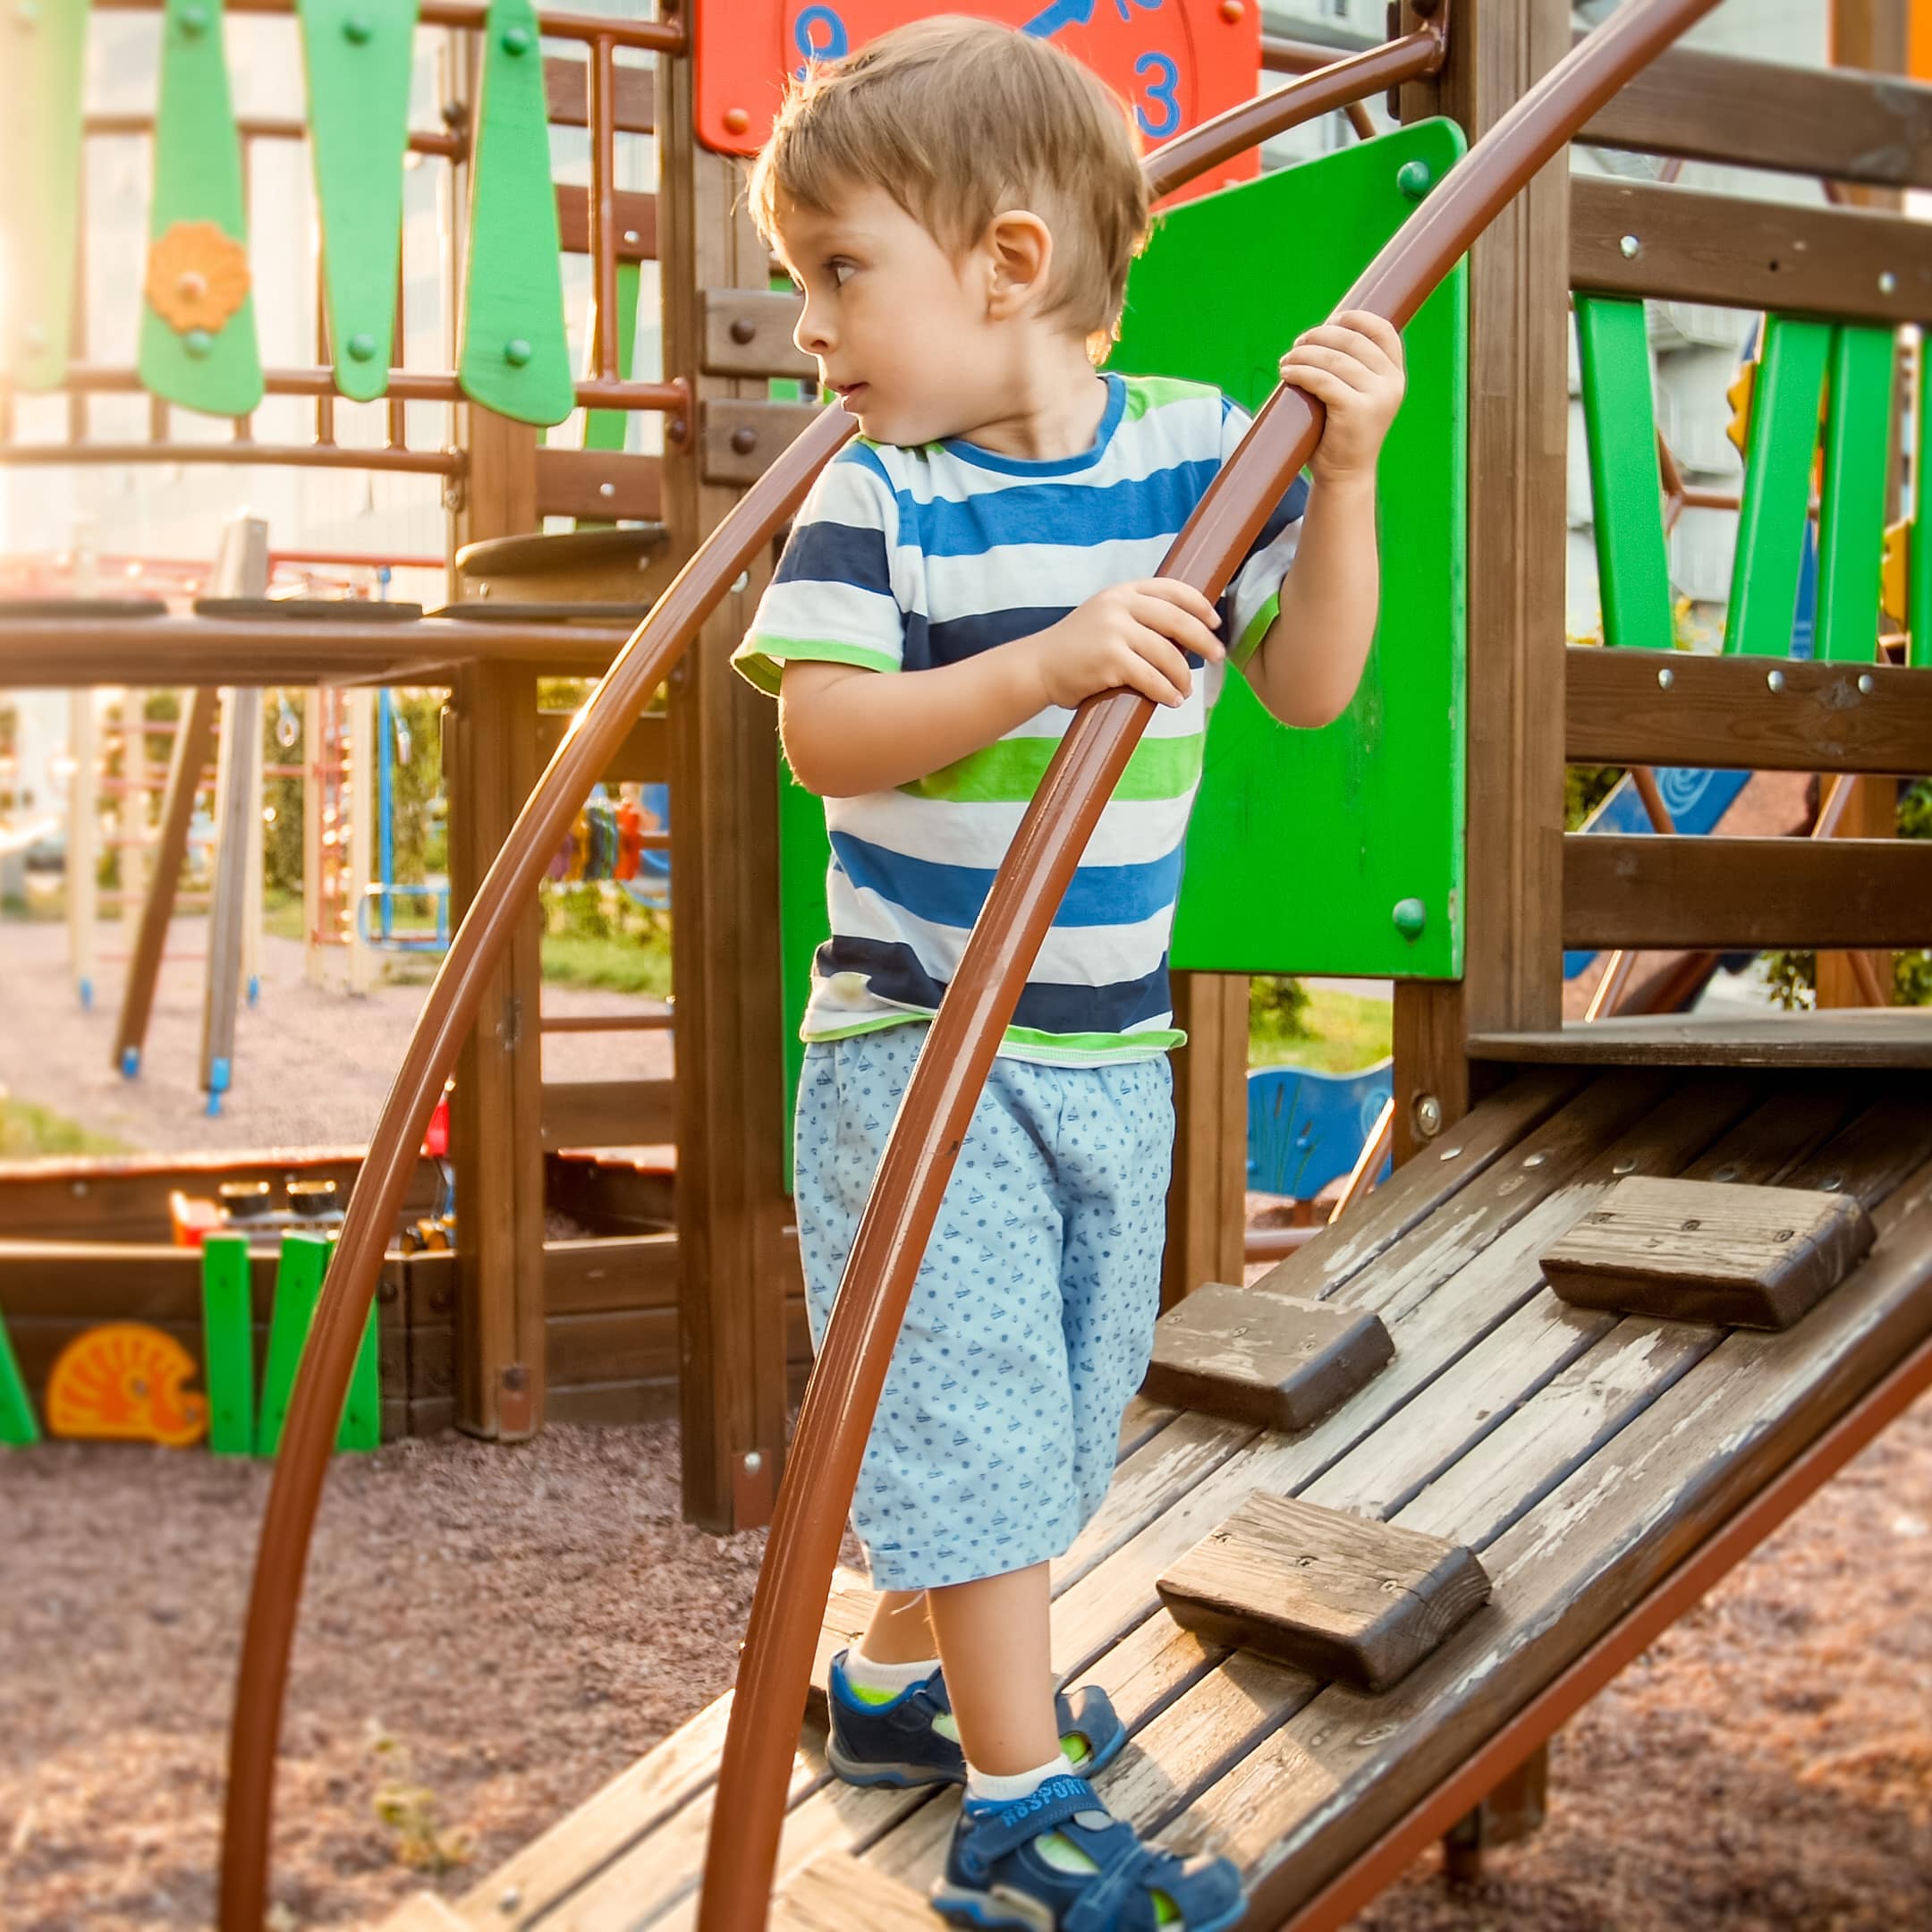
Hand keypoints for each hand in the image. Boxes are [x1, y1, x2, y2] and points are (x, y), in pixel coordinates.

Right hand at [1022, 577, 1222, 710]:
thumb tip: (1185, 634)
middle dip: (1203, 640)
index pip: (1172, 589)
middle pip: (1177, 620)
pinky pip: (1151, 678)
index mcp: (1123, 592)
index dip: (1199, 605)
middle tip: (1218, 656)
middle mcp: (1119, 606)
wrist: (1038, 666)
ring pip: (1167, 654)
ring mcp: (1114, 631)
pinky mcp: (1109, 660)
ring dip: (1183, 676)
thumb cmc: (1077, 647)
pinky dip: (1166, 691)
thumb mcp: (1106, 617)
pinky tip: (1171, 700)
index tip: (1214, 622)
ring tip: (1185, 690)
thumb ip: (1138, 616)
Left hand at [1279, 310, 1405, 484]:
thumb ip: (1352, 367)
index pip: (1383, 331)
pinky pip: (1322, 380)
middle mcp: (1391, 383)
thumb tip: (1323, 332)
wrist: (1345, 474)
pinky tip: (1286, 374)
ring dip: (1304, 354)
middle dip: (1320, 336)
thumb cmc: (1342, 432)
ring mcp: (1377, 397)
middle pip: (1352, 341)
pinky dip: (1300, 372)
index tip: (1331, 320)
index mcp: (1395, 374)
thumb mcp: (1357, 394)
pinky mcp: (1356, 410)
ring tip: (1286, 361)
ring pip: (1334, 359)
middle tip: (1297, 344)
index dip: (1356, 319)